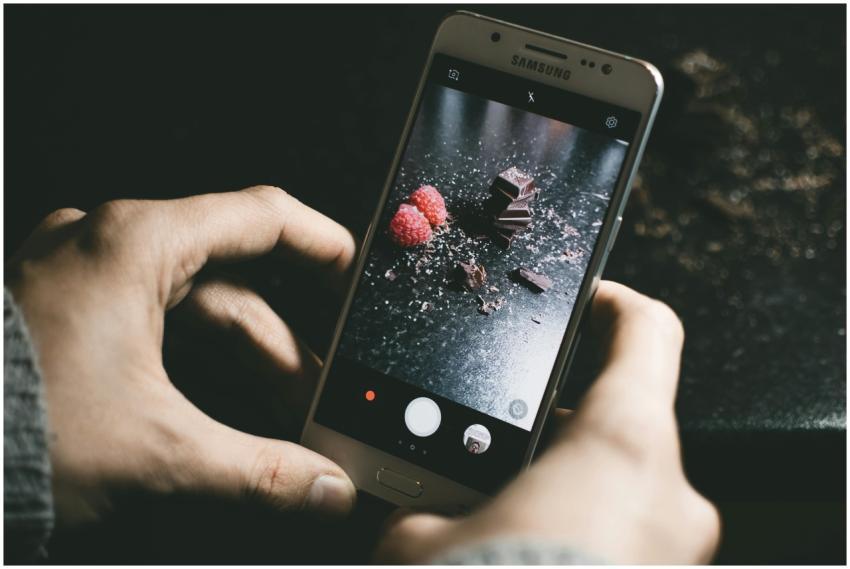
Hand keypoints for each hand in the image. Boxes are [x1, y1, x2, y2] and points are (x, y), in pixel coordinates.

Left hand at [7, 186, 357, 524]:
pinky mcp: (65, 310)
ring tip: (282, 413)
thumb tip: (324, 486)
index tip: (356, 271)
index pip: (259, 217)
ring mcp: (81, 275)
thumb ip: (260, 469)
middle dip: (283, 346)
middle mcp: (105, 245)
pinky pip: (153, 320)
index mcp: (133, 245)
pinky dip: (196, 360)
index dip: (320, 242)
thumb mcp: (157, 453)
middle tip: (320, 399)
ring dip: (242, 359)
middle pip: (231, 281)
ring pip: (192, 305)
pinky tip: (223, 403)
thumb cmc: (11, 433)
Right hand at [376, 281, 720, 563]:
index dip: (614, 303)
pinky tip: (521, 553)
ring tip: (498, 509)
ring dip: (564, 488)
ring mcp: (675, 554)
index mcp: (621, 447)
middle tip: (497, 442)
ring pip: (620, 488)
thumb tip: (408, 504)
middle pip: (622, 420)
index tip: (583, 303)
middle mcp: (669, 496)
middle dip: (557, 427)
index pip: (649, 332)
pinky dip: (578, 533)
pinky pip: (624, 540)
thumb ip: (423, 504)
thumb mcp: (423, 542)